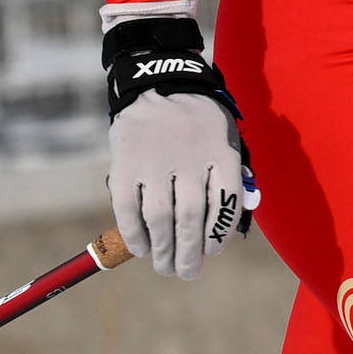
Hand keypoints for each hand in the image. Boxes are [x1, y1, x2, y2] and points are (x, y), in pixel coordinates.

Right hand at [102, 10, 252, 279]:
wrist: (158, 80)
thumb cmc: (198, 122)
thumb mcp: (223, 139)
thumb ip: (227, 180)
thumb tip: (222, 234)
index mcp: (221, 150)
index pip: (225, 204)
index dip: (219, 235)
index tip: (211, 252)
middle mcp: (189, 156)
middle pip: (192, 218)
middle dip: (190, 254)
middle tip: (186, 273)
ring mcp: (154, 160)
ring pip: (160, 217)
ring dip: (163, 250)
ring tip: (166, 267)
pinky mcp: (125, 162)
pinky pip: (127, 207)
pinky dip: (134, 234)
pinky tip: (143, 247)